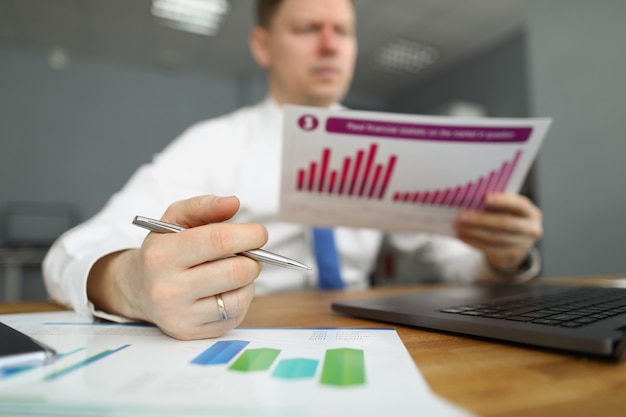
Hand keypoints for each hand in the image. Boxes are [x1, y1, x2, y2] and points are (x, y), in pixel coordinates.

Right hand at [87, 195, 266, 339]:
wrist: (137, 288)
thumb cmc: (164, 249)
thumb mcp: (175, 219)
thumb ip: (204, 206)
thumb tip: (233, 203)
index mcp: (161, 255)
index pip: (218, 241)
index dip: (248, 235)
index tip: (259, 233)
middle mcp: (167, 289)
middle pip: (236, 272)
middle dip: (254, 259)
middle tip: (250, 253)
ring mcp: (179, 315)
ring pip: (240, 296)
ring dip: (248, 280)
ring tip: (234, 271)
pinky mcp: (192, 333)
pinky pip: (235, 315)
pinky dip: (240, 298)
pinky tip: (226, 289)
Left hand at [453, 192, 541, 271]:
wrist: (516, 243)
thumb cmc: (508, 218)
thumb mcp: (509, 210)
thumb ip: (497, 204)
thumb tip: (472, 199)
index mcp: (531, 213)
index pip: (519, 205)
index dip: (503, 201)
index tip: (485, 198)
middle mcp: (531, 229)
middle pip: (504, 224)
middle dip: (481, 220)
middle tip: (462, 216)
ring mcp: (522, 245)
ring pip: (494, 238)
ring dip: (473, 232)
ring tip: (457, 226)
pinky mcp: (511, 257)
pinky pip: (489, 249)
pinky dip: (473, 242)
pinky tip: (462, 236)